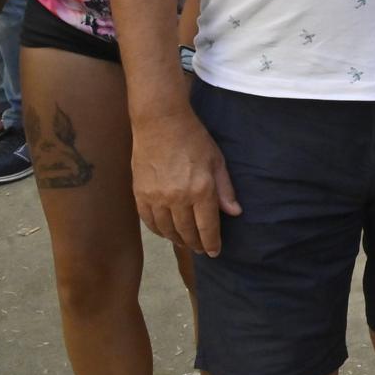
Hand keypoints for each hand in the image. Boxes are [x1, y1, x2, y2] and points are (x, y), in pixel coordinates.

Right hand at [130, 104, 240, 256]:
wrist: (160, 123)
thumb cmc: (194, 139)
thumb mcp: (217, 161)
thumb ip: (225, 190)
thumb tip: (235, 213)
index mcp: (201, 190)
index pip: (207, 227)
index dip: (212, 243)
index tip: (215, 252)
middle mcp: (178, 198)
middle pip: (187, 232)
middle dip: (196, 244)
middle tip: (201, 249)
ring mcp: (156, 197)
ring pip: (167, 230)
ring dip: (177, 240)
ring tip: (185, 242)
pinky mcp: (139, 194)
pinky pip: (149, 221)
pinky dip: (158, 230)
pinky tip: (166, 232)